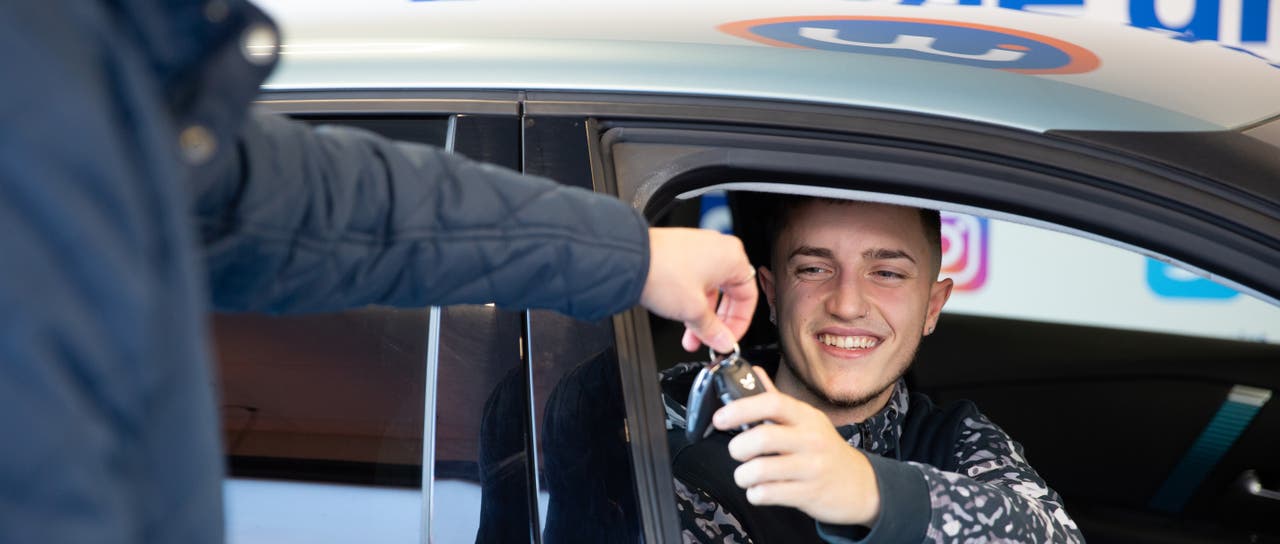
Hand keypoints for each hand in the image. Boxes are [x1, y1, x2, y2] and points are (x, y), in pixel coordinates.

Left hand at [640, 228, 756, 352]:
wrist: (628, 259)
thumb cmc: (662, 272)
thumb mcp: (694, 310)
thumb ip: (713, 330)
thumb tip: (724, 341)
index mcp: (733, 257)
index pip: (748, 297)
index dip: (739, 324)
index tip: (727, 339)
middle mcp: (719, 248)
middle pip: (728, 294)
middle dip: (716, 323)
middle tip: (708, 340)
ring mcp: (699, 248)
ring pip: (709, 290)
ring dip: (701, 315)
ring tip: (689, 334)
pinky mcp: (681, 252)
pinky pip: (695, 281)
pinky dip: (690, 300)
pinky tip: (680, 315)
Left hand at [712, 370, 880, 525]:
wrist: (860, 485)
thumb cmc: (825, 450)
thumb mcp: (806, 421)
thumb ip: (776, 399)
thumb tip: (753, 372)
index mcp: (806, 417)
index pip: (772, 403)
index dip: (741, 408)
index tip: (720, 418)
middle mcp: (811, 439)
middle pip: (763, 437)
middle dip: (738, 447)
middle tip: (736, 451)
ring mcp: (812, 468)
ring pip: (761, 470)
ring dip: (743, 475)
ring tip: (745, 475)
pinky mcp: (809, 494)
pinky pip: (769, 494)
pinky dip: (755, 494)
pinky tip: (760, 490)